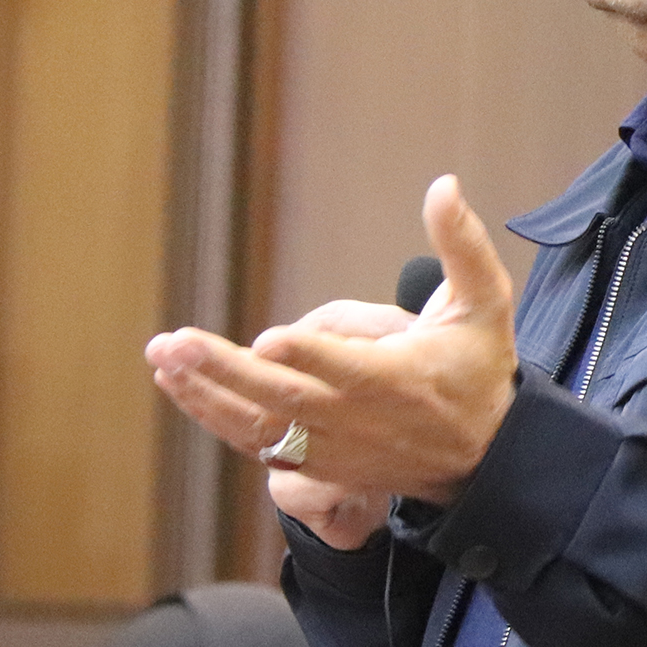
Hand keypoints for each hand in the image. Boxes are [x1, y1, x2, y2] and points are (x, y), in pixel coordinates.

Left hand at [148, 176, 517, 513]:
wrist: (480, 459)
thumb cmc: (478, 370)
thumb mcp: (485, 304)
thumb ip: (463, 245)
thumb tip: (443, 185)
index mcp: (396, 378)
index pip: (346, 368)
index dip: (309, 353)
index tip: (269, 338)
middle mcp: (357, 417)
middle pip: (282, 396)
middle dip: (223, 370)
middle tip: (174, 343)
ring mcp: (332, 444)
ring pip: (258, 424)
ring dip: (206, 393)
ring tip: (161, 359)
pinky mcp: (316, 461)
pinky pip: (256, 442)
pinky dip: (215, 416)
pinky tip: (178, 387)